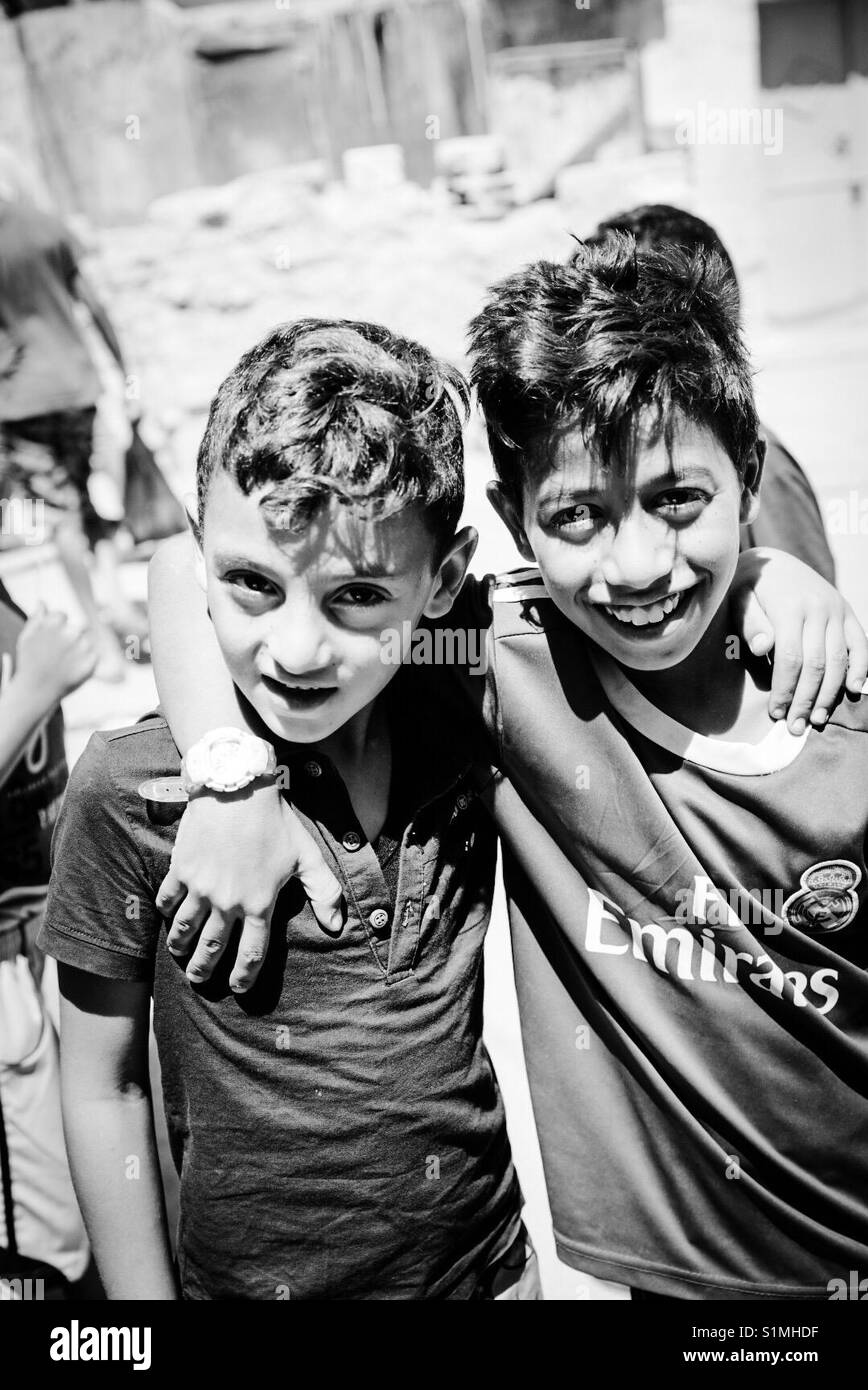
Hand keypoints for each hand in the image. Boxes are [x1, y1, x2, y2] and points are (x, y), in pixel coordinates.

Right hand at [15, 605, 97, 707]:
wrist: (37, 690)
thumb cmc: (29, 663)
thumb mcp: (26, 638)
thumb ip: (36, 618)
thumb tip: (43, 602)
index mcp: (54, 624)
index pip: (63, 616)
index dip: (57, 629)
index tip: (52, 641)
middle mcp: (70, 633)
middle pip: (80, 625)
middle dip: (73, 636)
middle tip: (63, 652)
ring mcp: (82, 648)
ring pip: (89, 639)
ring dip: (81, 648)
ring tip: (68, 662)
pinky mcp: (92, 662)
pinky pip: (95, 654)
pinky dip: (88, 660)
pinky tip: (74, 668)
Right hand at [156, 781, 343, 991]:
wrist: (237, 788)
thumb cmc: (276, 821)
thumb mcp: (307, 856)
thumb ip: (324, 892)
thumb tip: (337, 926)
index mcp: (260, 903)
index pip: (252, 952)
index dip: (244, 975)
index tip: (238, 987)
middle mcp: (228, 902)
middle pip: (212, 948)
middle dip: (203, 969)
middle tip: (198, 978)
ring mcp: (201, 887)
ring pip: (184, 929)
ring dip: (180, 947)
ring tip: (179, 954)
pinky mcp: (181, 869)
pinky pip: (168, 899)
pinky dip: (166, 911)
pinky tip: (168, 915)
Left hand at [732, 549, 867, 733]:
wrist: (773, 562)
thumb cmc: (749, 588)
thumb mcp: (739, 599)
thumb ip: (750, 623)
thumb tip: (762, 647)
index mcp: (790, 606)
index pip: (791, 658)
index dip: (785, 689)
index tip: (775, 713)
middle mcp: (819, 608)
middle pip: (817, 664)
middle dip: (806, 700)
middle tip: (795, 726)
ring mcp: (837, 611)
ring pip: (840, 659)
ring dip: (830, 693)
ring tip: (817, 719)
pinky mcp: (848, 613)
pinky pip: (861, 644)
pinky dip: (861, 668)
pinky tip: (853, 690)